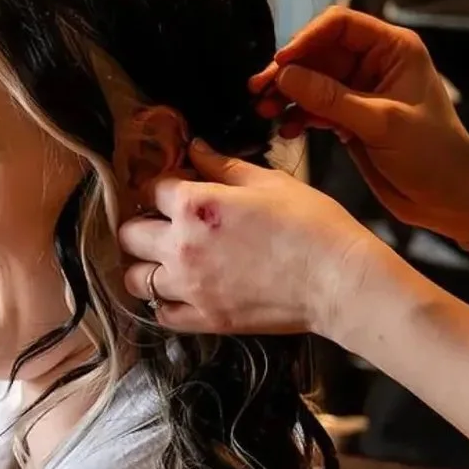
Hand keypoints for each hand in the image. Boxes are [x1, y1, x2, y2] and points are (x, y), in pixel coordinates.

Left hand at [118, 140, 384, 342]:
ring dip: (144, 265)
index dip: (164, 185)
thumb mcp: (268, 181)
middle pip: (129, 233)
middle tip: (163, 224)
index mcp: (194, 204)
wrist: (339, 280)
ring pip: (135, 278)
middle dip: (141, 223)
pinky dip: (164, 303)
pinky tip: (181, 291)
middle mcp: (181, 246)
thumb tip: (195, 148)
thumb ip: (223, 165)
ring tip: (165, 259)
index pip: (151, 188)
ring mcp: (191, 287)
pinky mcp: (206, 319)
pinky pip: (161, 314)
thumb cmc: (312, 225)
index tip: (176, 189)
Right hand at [251, 7, 468, 244]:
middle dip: (288, 71)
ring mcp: (360, 91)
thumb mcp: (381, 124)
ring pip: (311, 80)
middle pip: (318, 52)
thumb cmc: (432, 154)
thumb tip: (284, 75)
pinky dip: (298, 116)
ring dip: (287, 95)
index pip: (340, 25)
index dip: (306, 38)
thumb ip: (331, 98)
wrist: (450, 198)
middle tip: (258, 90)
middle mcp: (374, 63)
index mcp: (393, 49)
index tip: (280, 63)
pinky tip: (288, 130)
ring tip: (265, 112)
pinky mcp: (349, 117)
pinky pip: (314, 107)